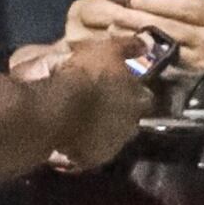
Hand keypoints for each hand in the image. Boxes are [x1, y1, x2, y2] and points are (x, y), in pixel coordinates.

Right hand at [44, 41, 152, 169]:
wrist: (57, 107)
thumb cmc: (85, 74)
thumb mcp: (108, 49)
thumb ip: (129, 46)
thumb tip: (147, 43)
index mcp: (138, 100)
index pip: (144, 97)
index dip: (132, 90)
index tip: (121, 85)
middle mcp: (130, 126)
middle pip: (130, 120)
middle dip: (120, 113)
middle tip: (102, 104)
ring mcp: (111, 146)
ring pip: (111, 138)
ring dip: (103, 130)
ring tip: (85, 121)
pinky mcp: (91, 160)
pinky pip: (91, 153)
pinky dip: (85, 146)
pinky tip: (74, 138)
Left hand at [66, 0, 203, 76]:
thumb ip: (191, 5)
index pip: (182, 6)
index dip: (155, 2)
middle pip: (167, 27)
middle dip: (136, 19)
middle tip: (113, 13)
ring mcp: (200, 64)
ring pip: (161, 49)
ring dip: (134, 40)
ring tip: (113, 31)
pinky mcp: (192, 82)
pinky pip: (163, 68)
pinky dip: (143, 60)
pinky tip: (127, 53)